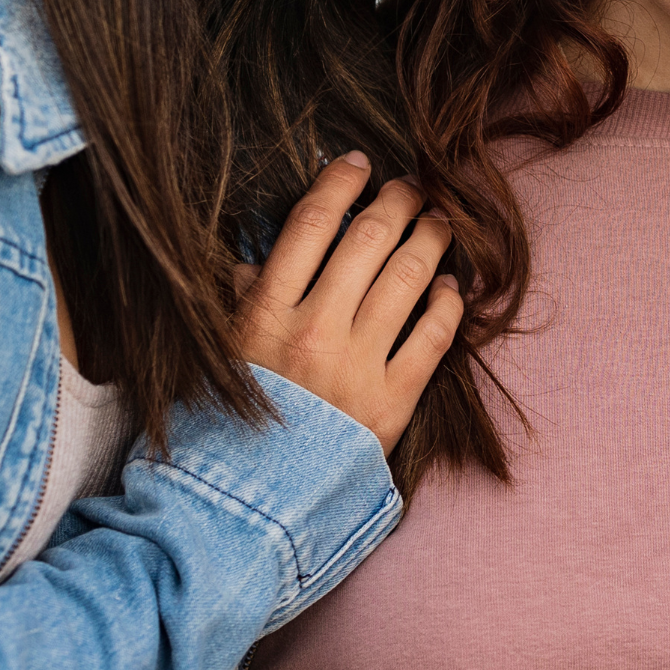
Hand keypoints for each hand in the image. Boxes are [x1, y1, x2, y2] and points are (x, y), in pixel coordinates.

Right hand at [235, 152, 460, 454]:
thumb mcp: (217, 354)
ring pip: (409, 278)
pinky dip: (449, 303)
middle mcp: (313, 331)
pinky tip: (451, 286)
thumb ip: (240, 301)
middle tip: (412, 186)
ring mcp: (357, 366)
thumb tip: (257, 257)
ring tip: (439, 223)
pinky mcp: (393, 402)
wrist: (244, 507)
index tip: (358, 162)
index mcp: (263, 314)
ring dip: (431, 240)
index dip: (340, 183)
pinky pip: (434, 336)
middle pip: (370, 240)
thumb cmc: (225, 426)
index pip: (311, 224)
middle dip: (398, 201)